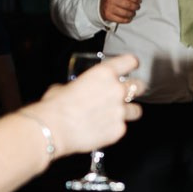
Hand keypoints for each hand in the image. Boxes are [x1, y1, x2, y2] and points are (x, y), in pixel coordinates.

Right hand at [27, 56, 143, 157]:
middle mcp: (116, 90)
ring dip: (128, 111)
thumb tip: (76, 90)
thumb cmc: (55, 107)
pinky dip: (115, 128)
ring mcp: (120, 111)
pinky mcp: (119, 130)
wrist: (53, 129)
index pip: (130, 62)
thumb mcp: (65, 86)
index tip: (132, 66)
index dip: (132, 64)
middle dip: (135, 89)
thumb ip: (79, 85)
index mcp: (104, 74)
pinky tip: (102, 130)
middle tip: (127, 93)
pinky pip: (122, 128)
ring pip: (136, 110)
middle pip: (139, 86)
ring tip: (116, 115)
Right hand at [100, 0, 141, 24]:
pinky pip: (122, 20)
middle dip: (136, 6)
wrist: (98, 4)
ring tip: (133, 12)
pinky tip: (129, 17)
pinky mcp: (109, 16)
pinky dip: (128, 19)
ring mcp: (109, 9)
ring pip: (126, 13)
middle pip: (128, 4)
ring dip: (133, 13)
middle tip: (137, 6)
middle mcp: (110, 0)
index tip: (139, 0)